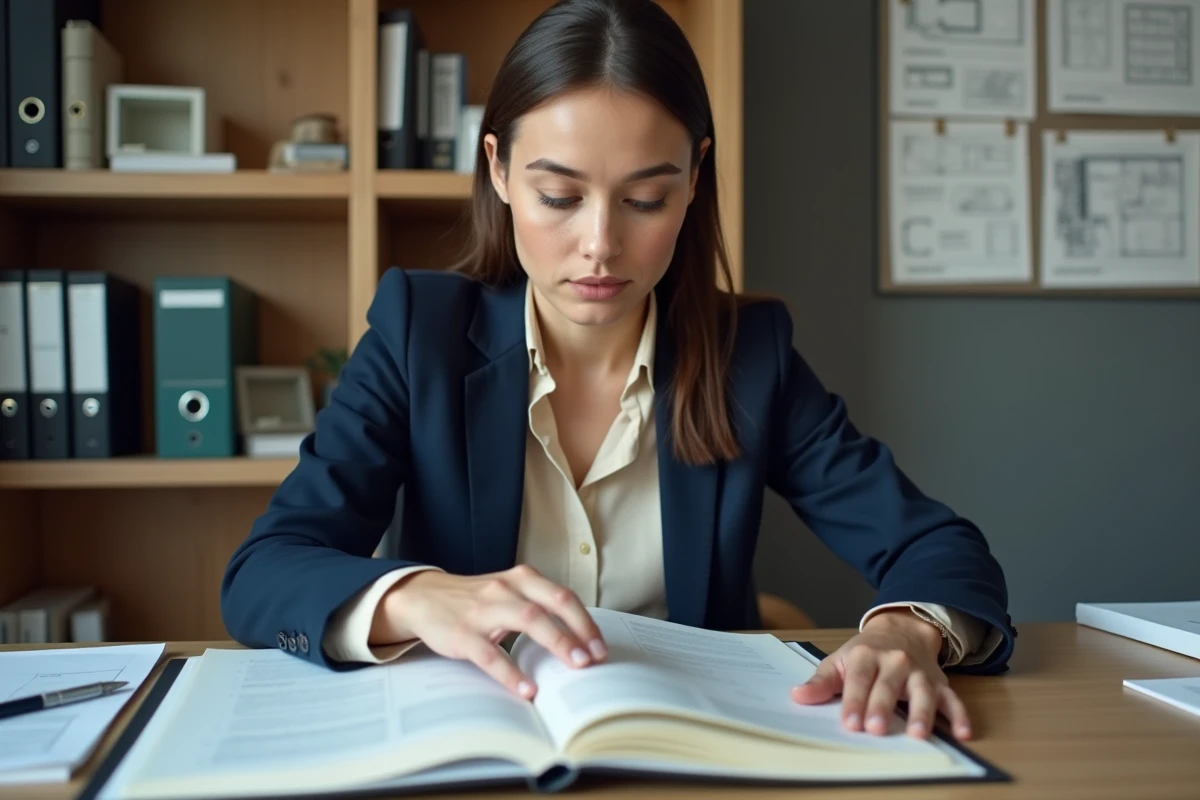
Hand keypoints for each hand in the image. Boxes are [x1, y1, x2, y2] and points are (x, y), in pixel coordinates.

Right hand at [375, 565, 606, 699]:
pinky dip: (511, 672)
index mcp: (521, 579)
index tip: (601, 647)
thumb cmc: (474, 599)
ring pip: (527, 620)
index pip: (562, 596)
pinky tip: (527, 689)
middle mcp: (505, 589)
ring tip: (573, 667)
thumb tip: (576, 642)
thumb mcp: (507, 593)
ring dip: (555, 643)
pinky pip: (490, 654)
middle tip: (594, 658)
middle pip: (550, 605)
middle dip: (578, 631)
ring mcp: (484, 610)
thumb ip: (537, 608)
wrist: (423, 597)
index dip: (585, 621)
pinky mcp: (463, 634)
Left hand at [789, 609, 970, 740]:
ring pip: (922, 692)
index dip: (854, 701)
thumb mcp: (840, 660)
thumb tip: (798, 696)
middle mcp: (895, 662)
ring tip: (918, 734)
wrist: (902, 629)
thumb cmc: (866, 652)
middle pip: (888, 686)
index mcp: (866, 655)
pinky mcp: (939, 684)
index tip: (850, 723)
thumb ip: (821, 681)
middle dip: (882, 707)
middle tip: (876, 729)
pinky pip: (953, 699)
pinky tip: (962, 732)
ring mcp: (920, 673)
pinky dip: (960, 715)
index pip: (859, 680)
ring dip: (922, 713)